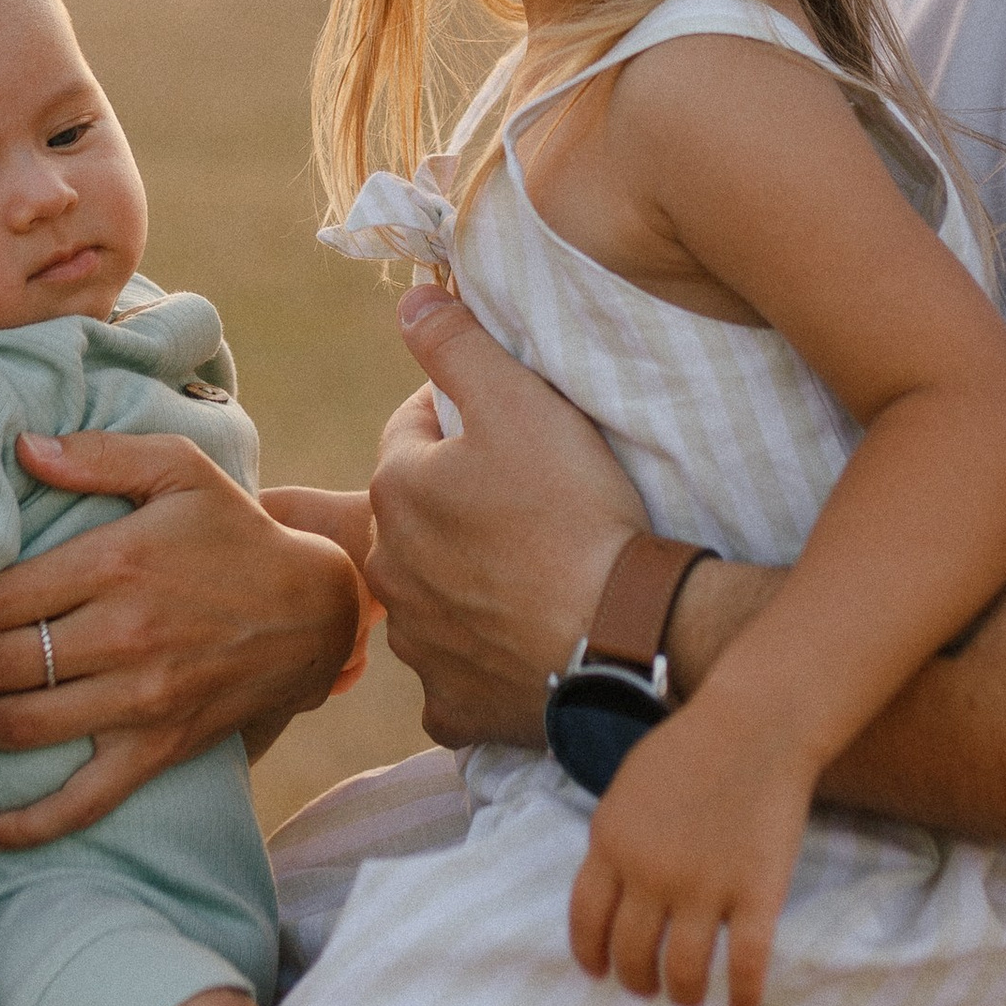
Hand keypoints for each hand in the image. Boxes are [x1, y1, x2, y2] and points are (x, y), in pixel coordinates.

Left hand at [0, 433, 362, 849]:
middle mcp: (123, 635)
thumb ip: (98, 455)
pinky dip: (28, 826)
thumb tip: (21, 446)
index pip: (0, 594)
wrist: (314, 610)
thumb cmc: (232, 532)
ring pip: (24, 728)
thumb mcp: (179, 471)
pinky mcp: (158, 748)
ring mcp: (141, 700)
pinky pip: (84, 801)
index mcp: (117, 562)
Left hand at [368, 288, 646, 748]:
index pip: (412, 429)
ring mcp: (418, 645)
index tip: (513, 420)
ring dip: (464, 575)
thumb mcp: (519, 402)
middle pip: (417, 513)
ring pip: (431, 592)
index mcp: (394, 491)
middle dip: (455, 498)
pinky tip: (520, 641)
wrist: (617, 636)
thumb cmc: (570, 510)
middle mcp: (388, 571)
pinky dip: (480, 655)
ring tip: (528, 567)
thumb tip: (411, 302)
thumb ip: (456, 345)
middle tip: (528, 495)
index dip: (461, 414)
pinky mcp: (452, 704)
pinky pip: (455, 671)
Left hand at [569, 702, 815, 1005]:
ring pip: (683, 972)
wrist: (755, 724)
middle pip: (631, 953)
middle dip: (636, 982)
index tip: (599, 972)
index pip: (586, 921)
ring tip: (688, 998)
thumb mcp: (628, 788)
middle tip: (648, 988)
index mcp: (611, 843)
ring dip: (682, 995)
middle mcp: (650, 873)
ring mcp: (704, 887)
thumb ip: (616, 839)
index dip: (591, 955)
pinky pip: (745, 964)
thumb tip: (609, 890)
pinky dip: (742, 995)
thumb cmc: (691, 746)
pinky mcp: (756, 893)